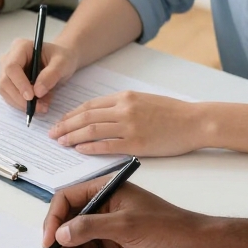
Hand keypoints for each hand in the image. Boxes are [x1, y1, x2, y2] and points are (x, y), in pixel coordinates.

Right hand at [0, 39, 76, 114]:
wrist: (60, 62)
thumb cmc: (62, 58)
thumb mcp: (62, 63)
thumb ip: (51, 75)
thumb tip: (37, 92)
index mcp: (20, 47)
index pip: (12, 67)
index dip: (19, 83)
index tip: (31, 97)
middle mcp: (9, 58)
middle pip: (5, 81)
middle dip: (19, 98)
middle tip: (38, 107)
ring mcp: (6, 71)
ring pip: (4, 91)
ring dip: (20, 103)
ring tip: (41, 107)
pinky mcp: (9, 82)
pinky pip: (9, 96)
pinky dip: (21, 104)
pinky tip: (37, 105)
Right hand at [44, 179, 208, 247]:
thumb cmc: (166, 227)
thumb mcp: (125, 224)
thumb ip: (90, 227)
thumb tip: (60, 234)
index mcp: (103, 191)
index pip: (65, 200)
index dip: (53, 220)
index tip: (49, 242)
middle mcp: (101, 208)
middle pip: (68, 226)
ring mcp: (107, 228)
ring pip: (78, 246)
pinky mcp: (114, 247)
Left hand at [51, 92, 204, 156]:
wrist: (195, 122)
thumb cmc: (172, 113)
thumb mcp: (144, 101)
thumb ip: (122, 106)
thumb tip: (100, 115)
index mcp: (124, 97)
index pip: (89, 105)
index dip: (71, 114)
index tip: (61, 121)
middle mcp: (124, 109)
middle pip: (85, 117)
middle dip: (65, 126)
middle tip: (52, 133)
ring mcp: (129, 127)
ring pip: (91, 131)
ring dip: (72, 137)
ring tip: (61, 142)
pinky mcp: (136, 144)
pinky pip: (106, 146)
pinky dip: (89, 147)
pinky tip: (79, 150)